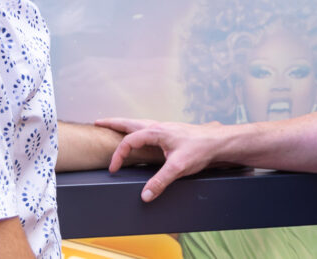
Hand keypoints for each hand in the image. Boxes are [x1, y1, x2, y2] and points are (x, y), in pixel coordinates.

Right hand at [95, 118, 230, 202]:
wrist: (218, 142)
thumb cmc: (200, 149)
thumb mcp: (178, 168)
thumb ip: (160, 181)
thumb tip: (145, 195)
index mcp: (156, 132)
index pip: (129, 141)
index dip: (119, 155)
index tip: (114, 169)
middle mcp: (159, 126)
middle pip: (130, 123)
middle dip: (113, 123)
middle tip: (98, 122)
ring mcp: (165, 128)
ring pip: (139, 124)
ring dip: (126, 124)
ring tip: (115, 125)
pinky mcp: (171, 132)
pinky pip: (148, 128)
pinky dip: (138, 128)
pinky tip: (141, 135)